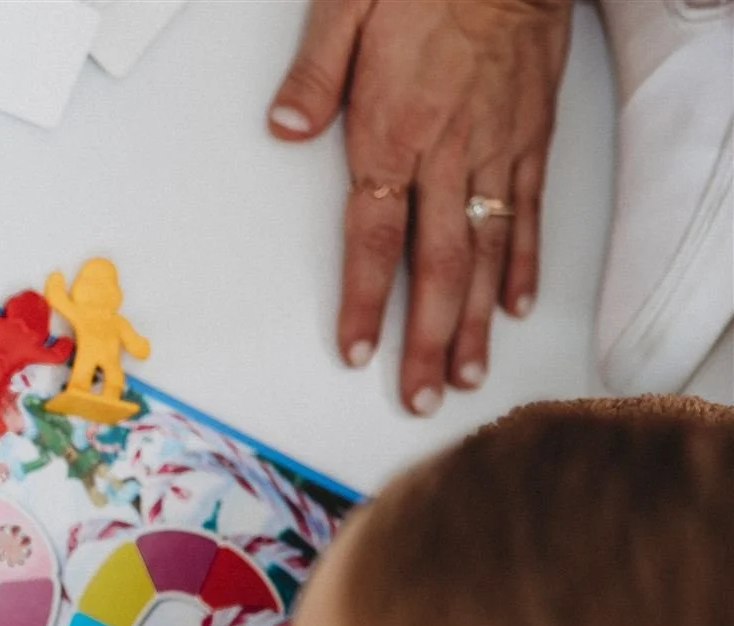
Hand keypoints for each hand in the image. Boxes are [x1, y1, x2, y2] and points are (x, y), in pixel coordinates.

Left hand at [268, 0, 570, 413]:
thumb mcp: (346, 5)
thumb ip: (313, 75)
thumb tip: (283, 128)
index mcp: (394, 129)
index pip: (374, 236)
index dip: (365, 300)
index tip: (358, 350)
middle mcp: (449, 151)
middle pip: (436, 265)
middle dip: (426, 339)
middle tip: (419, 395)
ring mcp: (497, 147)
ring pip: (487, 251)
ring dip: (473, 320)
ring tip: (465, 375)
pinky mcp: (533, 134)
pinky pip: (530, 210)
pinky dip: (523, 263)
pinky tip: (511, 305)